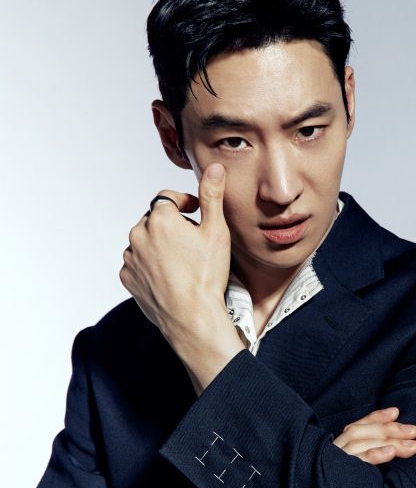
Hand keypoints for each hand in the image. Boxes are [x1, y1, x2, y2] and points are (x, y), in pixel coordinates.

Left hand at [119, 163, 231, 349]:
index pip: (168, 198)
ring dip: (159, 245)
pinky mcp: (127, 278)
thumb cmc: (207, 277)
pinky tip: (169, 275)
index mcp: (160, 219)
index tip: (195, 213)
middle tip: (192, 243)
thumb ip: (211, 196)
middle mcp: (138, 235)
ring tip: (181, 262)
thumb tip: (213, 168)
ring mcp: (130, 258)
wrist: (193, 318)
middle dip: (171, 226)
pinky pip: (137, 263)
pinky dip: (149, 265)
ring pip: (144, 242)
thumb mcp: (216, 232)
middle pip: (155, 220)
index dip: (184, 203)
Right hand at [196, 408, 415, 487]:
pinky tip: (390, 455)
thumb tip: (372, 475)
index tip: (395, 412)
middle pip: (358, 434)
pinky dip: (371, 457)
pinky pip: (350, 467)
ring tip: (411, 442)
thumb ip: (342, 484)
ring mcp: (319, 471)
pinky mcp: (320, 485)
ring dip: (387, 440)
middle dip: (389, 429)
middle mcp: (318, 460)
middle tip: (414, 430)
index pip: (351, 431)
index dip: (373, 420)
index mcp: (321, 460)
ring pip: (357, 444)